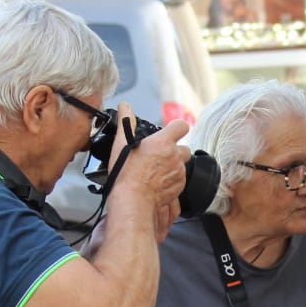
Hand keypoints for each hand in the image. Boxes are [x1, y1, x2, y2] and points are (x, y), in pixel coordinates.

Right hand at [111, 103, 187, 222]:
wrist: (133, 199)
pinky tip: (158, 182)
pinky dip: (172, 179)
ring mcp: (179, 172)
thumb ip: (126, 122)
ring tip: (156, 171)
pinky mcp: (180, 186)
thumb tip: (125, 107)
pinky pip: (180, 179)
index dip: (177, 128)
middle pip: (183, 147)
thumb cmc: (126, 173)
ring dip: (173, 165)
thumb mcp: (121, 143)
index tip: (170, 132)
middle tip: (159, 156)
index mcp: (164, 142)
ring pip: (182, 164)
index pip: (182, 126)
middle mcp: (175, 156)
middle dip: (174, 150)